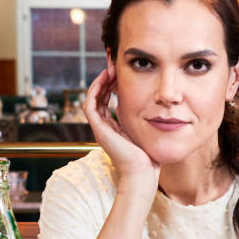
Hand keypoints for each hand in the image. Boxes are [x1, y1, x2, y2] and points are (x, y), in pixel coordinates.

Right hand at [84, 65, 159, 197]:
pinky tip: (105, 78)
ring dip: (99, 82)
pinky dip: (95, 90)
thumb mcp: (146, 131)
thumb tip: (147, 104)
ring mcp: (100, 129)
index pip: (106, 102)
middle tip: (113, 66)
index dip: (110, 86)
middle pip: (98, 98)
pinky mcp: (99, 130)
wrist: (143, 172)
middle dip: (105, 81)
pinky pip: (90, 105)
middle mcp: (105, 128)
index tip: (119, 73)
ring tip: (109, 69)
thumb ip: (142, 120)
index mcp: (114, 129)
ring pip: (92, 99)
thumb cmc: (149, 157)